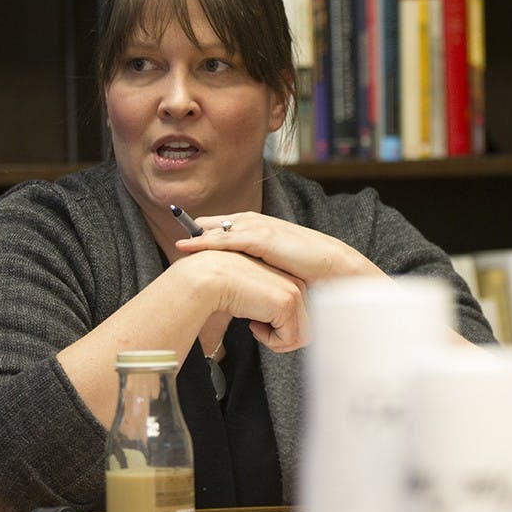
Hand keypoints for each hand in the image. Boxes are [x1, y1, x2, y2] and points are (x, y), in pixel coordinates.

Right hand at [172, 248, 308, 352]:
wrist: (209, 276)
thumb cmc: (222, 285)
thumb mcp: (253, 297)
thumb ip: (268, 309)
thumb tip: (269, 330)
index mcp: (291, 280)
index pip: (302, 316)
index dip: (281, 327)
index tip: (258, 321)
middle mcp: (297, 284)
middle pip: (305, 328)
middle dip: (280, 336)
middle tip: (256, 326)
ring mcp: (295, 293)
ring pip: (301, 336)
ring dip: (275, 340)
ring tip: (254, 326)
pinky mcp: (287, 304)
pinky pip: (288, 339)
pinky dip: (269, 340)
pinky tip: (252, 324)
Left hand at [174, 212, 387, 284]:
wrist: (335, 269)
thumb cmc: (312, 273)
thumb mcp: (281, 271)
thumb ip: (264, 272)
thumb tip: (251, 288)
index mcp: (262, 229)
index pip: (226, 230)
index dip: (206, 237)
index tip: (186, 246)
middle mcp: (257, 223)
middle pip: (216, 226)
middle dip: (196, 234)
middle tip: (177, 246)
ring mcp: (258, 228)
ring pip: (217, 230)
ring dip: (196, 237)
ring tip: (177, 245)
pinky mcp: (261, 237)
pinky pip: (224, 238)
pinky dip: (204, 242)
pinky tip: (187, 246)